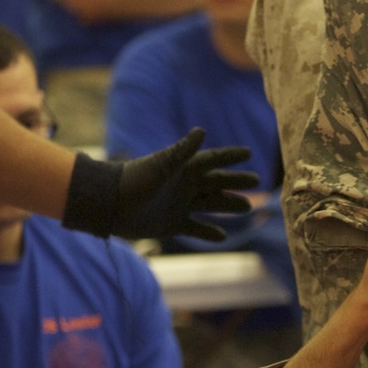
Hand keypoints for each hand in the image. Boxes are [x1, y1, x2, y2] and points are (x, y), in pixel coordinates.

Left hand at [111, 128, 258, 241]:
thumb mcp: (161, 164)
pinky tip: (222, 236)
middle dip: (236, 182)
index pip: (213, 160)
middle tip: (256, 181)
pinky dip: (208, 233)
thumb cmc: (135, 180)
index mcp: (184, 169)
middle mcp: (184, 186)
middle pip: (217, 183)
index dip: (230, 156)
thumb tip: (202, 131)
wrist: (111, 206)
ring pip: (211, 205)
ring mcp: (180, 206)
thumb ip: (182, 150)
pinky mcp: (173, 225)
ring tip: (247, 207)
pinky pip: (196, 229)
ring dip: (229, 205)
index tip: (249, 152)